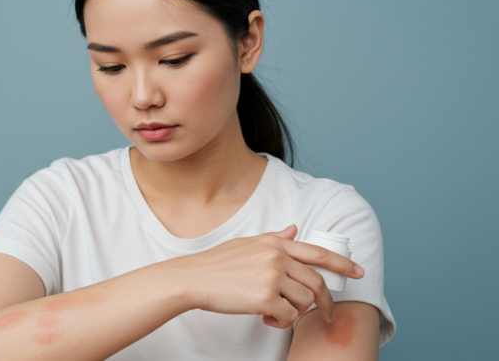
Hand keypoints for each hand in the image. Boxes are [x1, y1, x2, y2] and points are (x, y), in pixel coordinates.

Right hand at [162, 224, 364, 328]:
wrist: (193, 279)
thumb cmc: (216, 264)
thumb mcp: (247, 243)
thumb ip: (274, 238)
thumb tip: (294, 229)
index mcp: (275, 243)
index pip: (318, 252)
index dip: (342, 263)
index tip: (358, 272)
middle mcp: (277, 257)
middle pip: (317, 283)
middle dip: (324, 303)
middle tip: (325, 315)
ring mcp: (272, 277)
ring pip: (304, 302)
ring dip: (294, 312)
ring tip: (274, 311)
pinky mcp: (265, 298)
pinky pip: (288, 316)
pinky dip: (280, 322)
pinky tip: (264, 317)